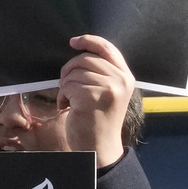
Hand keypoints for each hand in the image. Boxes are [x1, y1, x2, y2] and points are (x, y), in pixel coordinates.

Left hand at [57, 35, 137, 169]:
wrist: (100, 148)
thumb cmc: (98, 120)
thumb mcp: (108, 92)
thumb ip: (101, 72)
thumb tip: (80, 51)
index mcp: (125, 77)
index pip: (107, 49)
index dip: (88, 41)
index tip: (73, 42)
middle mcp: (120, 81)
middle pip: (85, 59)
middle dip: (69, 71)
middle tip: (65, 87)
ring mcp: (108, 89)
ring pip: (74, 73)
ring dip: (65, 87)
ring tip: (70, 101)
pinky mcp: (92, 97)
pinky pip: (68, 87)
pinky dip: (62, 97)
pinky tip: (67, 108)